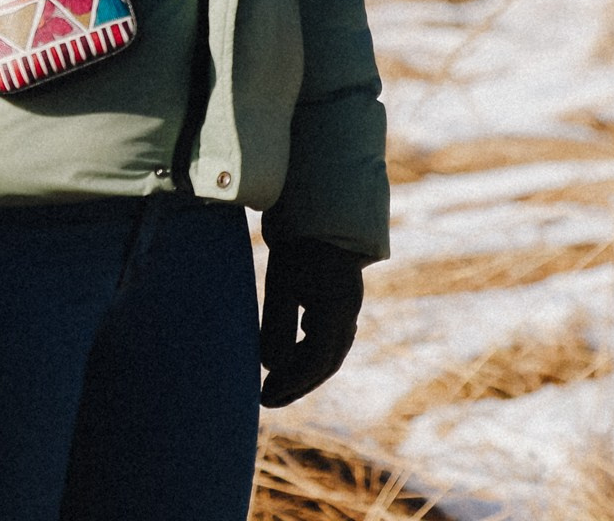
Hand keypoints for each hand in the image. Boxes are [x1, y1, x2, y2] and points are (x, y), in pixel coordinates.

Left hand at [259, 239, 365, 406]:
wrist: (325, 213)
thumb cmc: (300, 248)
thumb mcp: (282, 283)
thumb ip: (278, 325)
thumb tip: (271, 366)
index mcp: (335, 310)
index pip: (316, 361)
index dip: (290, 383)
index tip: (263, 395)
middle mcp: (348, 313)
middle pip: (327, 363)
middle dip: (298, 385)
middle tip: (268, 399)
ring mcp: (349, 307)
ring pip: (332, 353)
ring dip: (306, 373)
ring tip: (278, 385)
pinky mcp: (344, 301)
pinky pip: (333, 339)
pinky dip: (314, 356)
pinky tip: (294, 354)